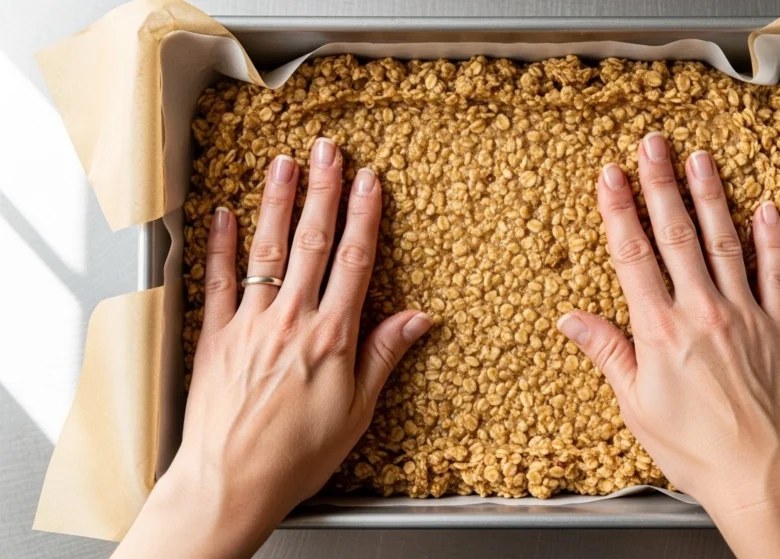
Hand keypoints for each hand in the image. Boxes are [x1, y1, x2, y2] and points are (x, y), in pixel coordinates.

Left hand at [115, 137, 431, 557]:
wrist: (231, 483)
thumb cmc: (297, 456)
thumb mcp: (358, 412)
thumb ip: (383, 356)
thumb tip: (418, 319)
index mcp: (331, 338)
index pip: (354, 262)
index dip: (364, 216)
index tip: (369, 181)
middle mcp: (291, 321)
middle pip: (312, 243)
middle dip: (322, 192)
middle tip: (327, 151)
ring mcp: (249, 324)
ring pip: (266, 250)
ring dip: (276, 202)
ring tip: (282, 164)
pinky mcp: (215, 337)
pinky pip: (218, 282)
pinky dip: (220, 245)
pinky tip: (224, 214)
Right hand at [557, 133, 779, 557]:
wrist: (762, 476)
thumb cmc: (697, 450)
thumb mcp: (636, 406)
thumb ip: (608, 353)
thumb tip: (572, 320)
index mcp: (660, 331)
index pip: (633, 255)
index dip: (618, 210)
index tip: (609, 176)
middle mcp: (702, 312)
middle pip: (677, 235)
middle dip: (660, 185)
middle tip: (652, 146)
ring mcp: (745, 315)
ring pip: (725, 241)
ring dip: (710, 196)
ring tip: (700, 159)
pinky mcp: (779, 327)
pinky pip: (777, 272)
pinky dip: (771, 237)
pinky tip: (765, 208)